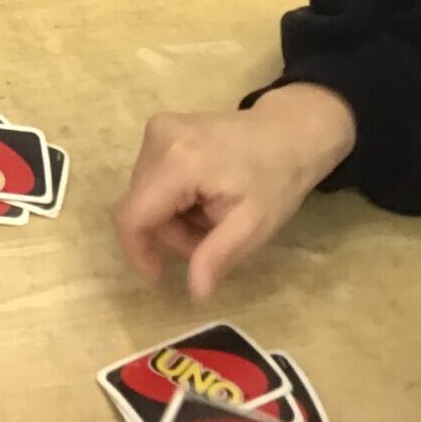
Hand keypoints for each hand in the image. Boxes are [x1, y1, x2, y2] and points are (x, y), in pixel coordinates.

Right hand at [112, 84, 355, 299]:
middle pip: (140, 206)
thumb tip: (195, 293)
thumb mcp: (253, 226)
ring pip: (143, 194)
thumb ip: (218, 256)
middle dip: (170, 233)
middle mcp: (159, 138)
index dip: (137, 251)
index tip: (159, 275)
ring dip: (172, 217)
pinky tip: (203, 195)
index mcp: (180, 161)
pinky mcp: (161, 127)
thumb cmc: (276, 180)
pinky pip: (151, 177)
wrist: (288, 133)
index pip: (132, 215)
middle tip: (210, 239)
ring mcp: (158, 128)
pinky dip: (173, 197)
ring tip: (211, 214)